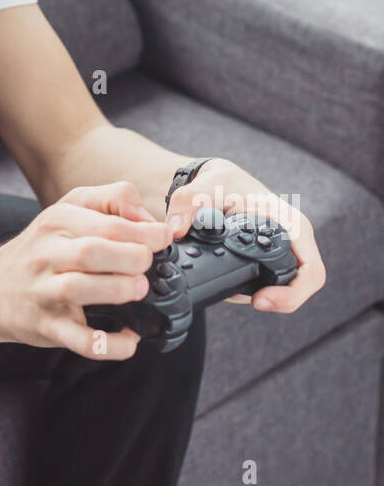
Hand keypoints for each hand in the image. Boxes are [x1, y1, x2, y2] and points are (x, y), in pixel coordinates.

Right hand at [0, 182, 173, 359]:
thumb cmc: (39, 250)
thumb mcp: (66, 211)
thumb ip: (109, 201)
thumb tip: (148, 218)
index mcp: (56, 220)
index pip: (106, 221)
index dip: (144, 231)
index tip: (164, 239)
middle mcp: (45, 254)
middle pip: (92, 251)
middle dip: (131, 258)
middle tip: (147, 265)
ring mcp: (43, 292)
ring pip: (80, 289)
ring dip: (118, 290)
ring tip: (138, 290)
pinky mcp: (46, 327)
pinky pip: (79, 339)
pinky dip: (109, 344)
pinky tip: (128, 339)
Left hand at [164, 157, 325, 312]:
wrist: (218, 183)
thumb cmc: (220, 182)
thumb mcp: (202, 188)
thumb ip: (185, 204)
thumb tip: (175, 230)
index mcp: (291, 224)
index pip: (311, 271)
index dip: (293, 294)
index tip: (261, 300)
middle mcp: (294, 240)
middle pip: (302, 286)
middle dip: (279, 301)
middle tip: (253, 302)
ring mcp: (284, 252)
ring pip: (287, 289)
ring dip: (263, 296)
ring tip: (233, 288)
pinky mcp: (272, 260)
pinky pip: (274, 284)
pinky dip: (256, 290)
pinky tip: (234, 285)